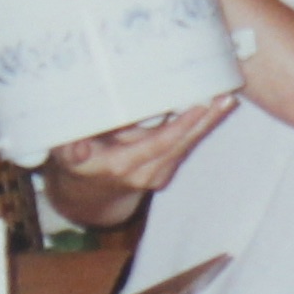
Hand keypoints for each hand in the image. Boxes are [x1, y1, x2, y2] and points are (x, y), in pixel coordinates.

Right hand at [47, 98, 236, 196]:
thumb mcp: (67, 157)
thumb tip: (77, 147)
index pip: (158, 145)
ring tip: (226, 100)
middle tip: (225, 98)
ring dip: (208, 123)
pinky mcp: (164, 170)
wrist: (87, 195)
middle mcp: (145, 174)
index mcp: (122, 166)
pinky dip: (200, 127)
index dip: (179, 127)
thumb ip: (72, 151)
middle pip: (180, 145)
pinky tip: (214, 109)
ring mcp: (157, 174)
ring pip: (186, 146)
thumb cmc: (77, 164)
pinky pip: (185, 146)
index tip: (198, 107)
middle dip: (204, 121)